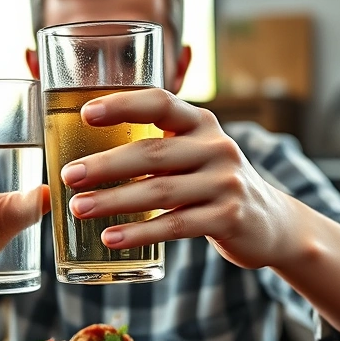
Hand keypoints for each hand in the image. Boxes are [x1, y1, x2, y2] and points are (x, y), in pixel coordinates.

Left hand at [60, 89, 293, 269]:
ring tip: (78, 208)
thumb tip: (84, 151)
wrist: (271, 222)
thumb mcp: (194, 153)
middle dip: (105, 165)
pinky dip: (140, 232)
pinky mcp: (229, 218)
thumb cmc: (213, 183)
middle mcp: (216, 147)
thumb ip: (156, 146)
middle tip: (68, 175)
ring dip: (114, 201)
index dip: (123, 104)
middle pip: (152, 152)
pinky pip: (176, 225)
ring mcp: (225, 183)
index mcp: (201, 123)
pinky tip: (111, 238)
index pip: (160, 102)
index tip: (85, 113)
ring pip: (160, 191)